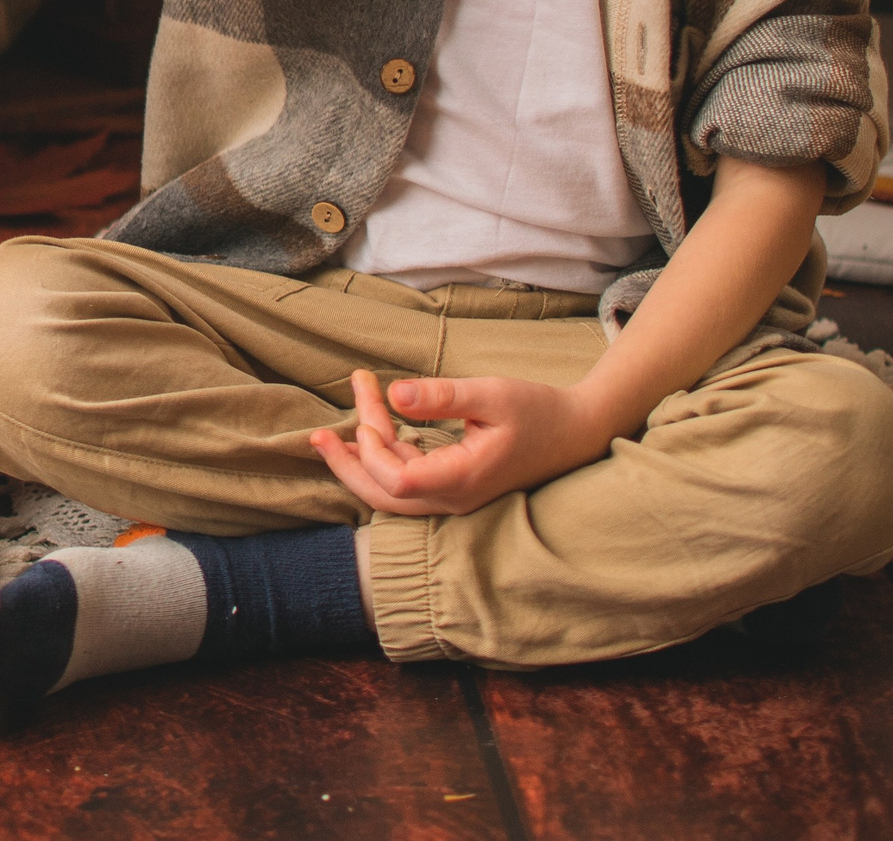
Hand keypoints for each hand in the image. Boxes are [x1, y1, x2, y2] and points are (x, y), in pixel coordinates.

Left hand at [308, 368, 618, 516]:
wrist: (576, 433)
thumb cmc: (538, 411)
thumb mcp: (492, 394)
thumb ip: (442, 395)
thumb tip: (394, 393)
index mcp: (462, 480)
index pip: (398, 481)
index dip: (373, 449)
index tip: (371, 406)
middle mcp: (454, 499)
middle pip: (384, 498)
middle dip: (347, 466)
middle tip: (317, 437)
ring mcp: (454, 498)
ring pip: (392, 493)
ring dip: (361, 462)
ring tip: (332, 433)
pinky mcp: (455, 488)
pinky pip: (408, 484)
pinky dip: (384, 459)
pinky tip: (372, 431)